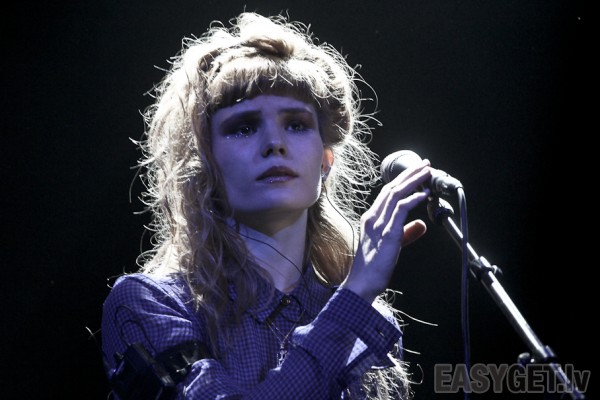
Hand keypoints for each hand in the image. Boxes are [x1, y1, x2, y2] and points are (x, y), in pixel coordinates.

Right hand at [341, 159, 431, 302]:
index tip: (416, 171)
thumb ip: (406, 233)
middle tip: (425, 164)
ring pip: (396, 194)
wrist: (362, 283)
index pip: (387, 192)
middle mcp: (373, 217)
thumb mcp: (392, 245)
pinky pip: (400, 209)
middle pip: (392, 188)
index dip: (402, 180)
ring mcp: (379, 224)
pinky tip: (425, 194)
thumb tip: (421, 224)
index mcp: (371, 218)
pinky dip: (413, 199)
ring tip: (427, 173)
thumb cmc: (374, 268)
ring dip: (414, 181)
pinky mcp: (387, 233)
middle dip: (410, 174)